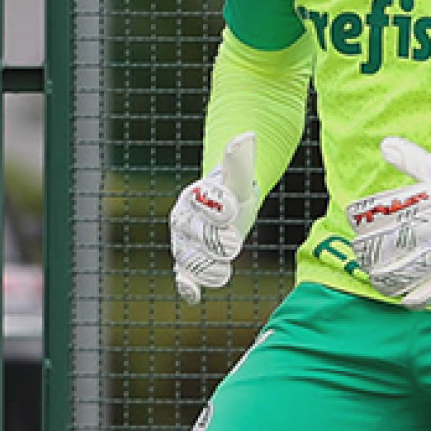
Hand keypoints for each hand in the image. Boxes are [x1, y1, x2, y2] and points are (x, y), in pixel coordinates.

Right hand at [170, 133, 258, 304]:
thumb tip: (247, 135)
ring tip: (223, 271)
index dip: (218, 208)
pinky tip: (192, 295)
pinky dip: (187, 285)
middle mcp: (182, 221)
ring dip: (205, 266)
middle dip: (214, 241)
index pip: (202, 204)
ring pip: (189, 258)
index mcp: (193, 197)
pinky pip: (184, 276)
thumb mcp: (239, 177)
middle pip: (194, 234)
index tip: (234, 210)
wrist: (227, 208)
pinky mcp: (189, 264)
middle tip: (234, 244)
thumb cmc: (233, 190)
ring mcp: (184, 244)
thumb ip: (240, 161)